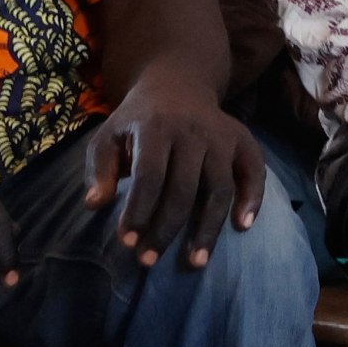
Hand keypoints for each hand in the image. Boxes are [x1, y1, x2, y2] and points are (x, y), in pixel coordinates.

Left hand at [83, 74, 264, 267]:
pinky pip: (253, 172)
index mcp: (156, 128)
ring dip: (208, 228)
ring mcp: (221, 136)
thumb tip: (94, 205)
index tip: (127, 242)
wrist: (176, 84)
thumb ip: (99, 169)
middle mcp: (193, 131)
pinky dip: (252, 199)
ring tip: (196, 262)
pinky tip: (242, 227)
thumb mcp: (108, 136)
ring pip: (219, 188)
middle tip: (150, 260)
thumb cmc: (137, 121)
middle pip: (184, 188)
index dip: (139, 210)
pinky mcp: (243, 141)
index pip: (149, 175)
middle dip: (166, 228)